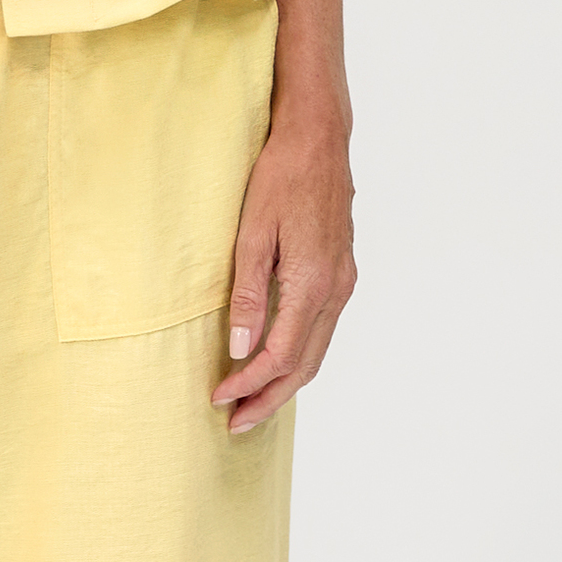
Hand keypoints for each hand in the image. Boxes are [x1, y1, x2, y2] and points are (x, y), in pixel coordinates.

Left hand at [212, 101, 356, 433]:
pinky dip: (300, 356)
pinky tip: (277, 359)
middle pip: (305, 365)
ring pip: (317, 351)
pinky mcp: (342, 272)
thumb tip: (239, 349)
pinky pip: (323, 330)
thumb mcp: (252, 234)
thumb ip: (246, 295)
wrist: (318, 138)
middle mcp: (335, 290)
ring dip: (286, 381)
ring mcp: (343, 281)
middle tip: (236, 424)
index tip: (218, 399)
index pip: (279, 355)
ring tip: (253, 402)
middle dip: (270, 399)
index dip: (249, 384)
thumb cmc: (280, 177)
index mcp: (312, 284)